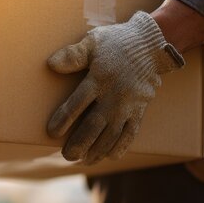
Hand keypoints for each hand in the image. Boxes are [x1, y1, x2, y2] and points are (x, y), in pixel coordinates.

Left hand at [46, 11, 183, 164]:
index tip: (51, 132)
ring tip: (83, 160)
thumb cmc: (117, 42)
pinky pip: (131, 133)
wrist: (152, 44)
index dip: (64, 120)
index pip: (77, 104)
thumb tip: (51, 64)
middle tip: (67, 155)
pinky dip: (120, 147)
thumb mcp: (93, 42)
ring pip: (112, 134)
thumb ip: (73, 55)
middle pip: (94, 126)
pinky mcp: (141, 110)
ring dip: (97, 150)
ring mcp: (129, 105)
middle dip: (79, 143)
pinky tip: (109, 156)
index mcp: (99, 79)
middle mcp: (114, 96)